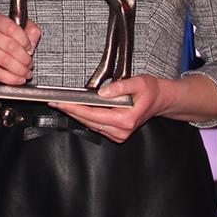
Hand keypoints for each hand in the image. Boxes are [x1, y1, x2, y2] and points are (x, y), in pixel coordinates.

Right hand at [0, 13, 41, 85]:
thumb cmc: (2, 44)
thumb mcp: (18, 33)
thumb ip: (30, 32)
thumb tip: (34, 33)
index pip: (12, 28)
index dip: (25, 40)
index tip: (30, 48)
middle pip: (11, 46)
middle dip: (25, 58)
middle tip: (29, 63)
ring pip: (6, 60)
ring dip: (20, 69)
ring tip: (25, 72)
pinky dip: (11, 78)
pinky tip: (18, 78)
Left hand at [51, 75, 175, 143]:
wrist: (161, 100)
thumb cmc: (150, 90)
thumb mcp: (138, 82)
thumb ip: (120, 87)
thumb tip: (102, 93)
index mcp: (125, 119)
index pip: (93, 115)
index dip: (75, 109)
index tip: (61, 103)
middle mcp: (121, 131)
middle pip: (89, 121)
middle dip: (71, 111)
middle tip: (55, 102)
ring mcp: (120, 135)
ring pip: (91, 125)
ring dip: (77, 115)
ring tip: (62, 104)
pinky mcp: (118, 134)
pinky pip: (97, 126)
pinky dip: (87, 118)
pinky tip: (77, 109)